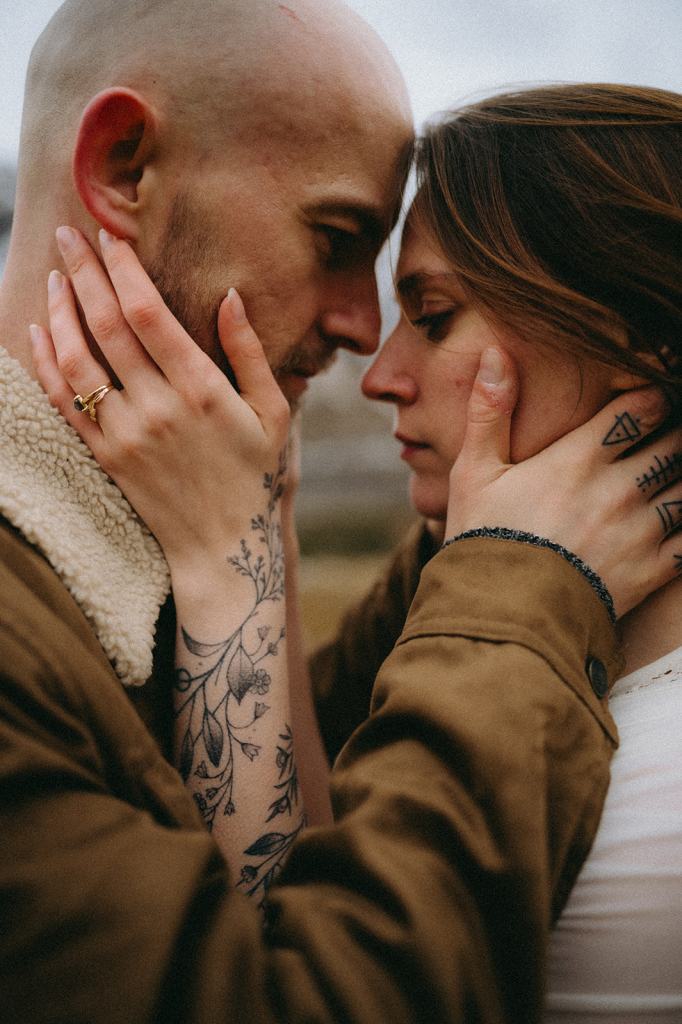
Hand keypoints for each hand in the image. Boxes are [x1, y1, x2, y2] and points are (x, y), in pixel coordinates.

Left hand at [31, 227, 289, 572]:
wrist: (222, 546)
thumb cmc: (255, 476)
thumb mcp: (273, 414)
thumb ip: (251, 354)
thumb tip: (231, 296)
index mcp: (201, 391)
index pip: (147, 314)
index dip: (123, 270)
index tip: (110, 237)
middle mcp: (156, 407)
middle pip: (105, 324)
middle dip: (82, 272)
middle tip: (67, 234)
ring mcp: (124, 433)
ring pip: (76, 358)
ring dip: (59, 309)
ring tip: (54, 274)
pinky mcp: (104, 455)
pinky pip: (63, 401)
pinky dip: (44, 361)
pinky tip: (37, 329)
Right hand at [446, 346, 681, 616]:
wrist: (501, 616)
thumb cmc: (483, 540)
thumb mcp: (475, 473)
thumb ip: (490, 411)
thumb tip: (496, 352)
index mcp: (579, 458)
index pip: (642, 409)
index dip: (654, 399)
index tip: (650, 402)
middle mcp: (619, 488)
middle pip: (675, 444)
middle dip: (675, 436)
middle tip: (664, 438)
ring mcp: (640, 530)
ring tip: (669, 475)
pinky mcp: (651, 570)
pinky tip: (678, 520)